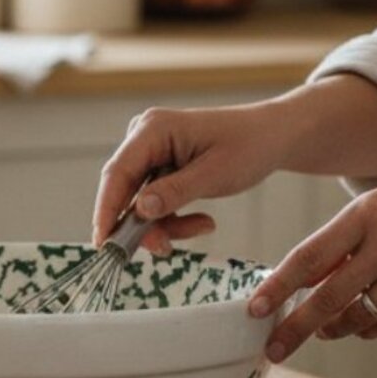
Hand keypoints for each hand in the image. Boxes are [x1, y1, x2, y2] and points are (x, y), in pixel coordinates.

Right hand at [92, 103, 289, 254]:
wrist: (272, 138)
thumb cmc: (249, 146)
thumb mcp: (214, 174)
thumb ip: (174, 192)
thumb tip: (138, 210)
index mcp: (153, 129)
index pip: (117, 173)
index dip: (106, 210)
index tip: (103, 244)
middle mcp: (144, 137)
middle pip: (125, 191)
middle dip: (143, 225)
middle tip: (165, 248)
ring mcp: (151, 152)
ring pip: (140, 202)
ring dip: (165, 224)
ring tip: (203, 227)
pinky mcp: (160, 167)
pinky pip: (154, 202)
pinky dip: (174, 218)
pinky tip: (203, 221)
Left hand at [250, 163, 376, 361]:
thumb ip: (347, 240)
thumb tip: (307, 280)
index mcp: (365, 214)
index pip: (308, 257)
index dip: (277, 288)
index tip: (254, 310)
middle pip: (326, 297)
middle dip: (294, 328)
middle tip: (271, 350)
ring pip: (358, 315)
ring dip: (335, 327)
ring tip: (324, 329)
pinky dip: (368, 329)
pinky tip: (360, 326)